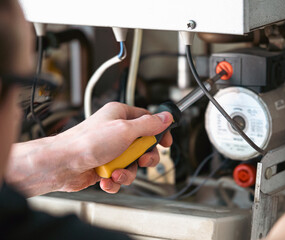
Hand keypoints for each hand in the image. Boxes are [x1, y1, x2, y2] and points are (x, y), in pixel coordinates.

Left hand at [56, 102, 172, 192]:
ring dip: (127, 172)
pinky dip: (115, 180)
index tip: (166, 142)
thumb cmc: (87, 142)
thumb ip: (149, 125)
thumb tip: (166, 117)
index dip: (159, 132)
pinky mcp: (105, 166)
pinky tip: (107, 179)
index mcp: (120, 115)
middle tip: (142, 160)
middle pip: (144, 146)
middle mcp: (116, 131)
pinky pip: (120, 175)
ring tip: (117, 172)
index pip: (148, 120)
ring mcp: (111, 150)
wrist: (62, 164)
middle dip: (144, 157)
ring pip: (133, 163)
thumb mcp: (125, 130)